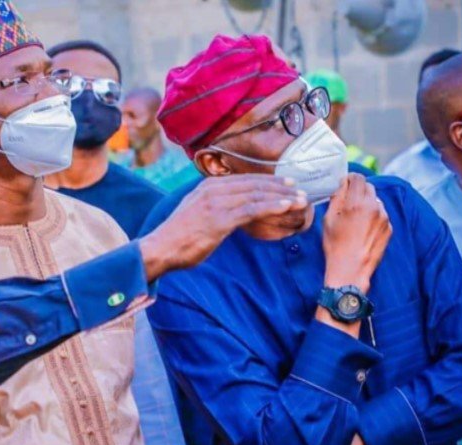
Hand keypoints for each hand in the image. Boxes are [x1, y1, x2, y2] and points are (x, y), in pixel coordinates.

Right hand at [140, 175, 306, 280]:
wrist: (161, 248)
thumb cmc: (179, 236)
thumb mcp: (195, 213)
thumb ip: (213, 206)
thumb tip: (229, 211)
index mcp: (207, 186)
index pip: (244, 179)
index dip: (267, 180)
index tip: (285, 183)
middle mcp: (212, 190)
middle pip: (253, 184)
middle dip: (279, 187)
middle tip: (299, 189)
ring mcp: (216, 203)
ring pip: (256, 195)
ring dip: (281, 196)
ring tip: (300, 200)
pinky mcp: (219, 219)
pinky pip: (251, 210)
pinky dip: (271, 207)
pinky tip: (286, 208)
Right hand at [322, 174, 391, 293]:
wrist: (351, 269)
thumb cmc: (335, 245)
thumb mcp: (328, 219)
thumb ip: (337, 198)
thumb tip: (342, 185)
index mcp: (357, 203)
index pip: (358, 178)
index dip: (349, 178)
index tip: (344, 184)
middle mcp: (374, 207)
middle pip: (368, 187)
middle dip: (358, 190)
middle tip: (348, 201)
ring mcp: (384, 218)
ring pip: (376, 200)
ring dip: (366, 203)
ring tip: (356, 219)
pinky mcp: (389, 228)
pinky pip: (381, 214)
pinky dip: (373, 216)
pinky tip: (363, 229)